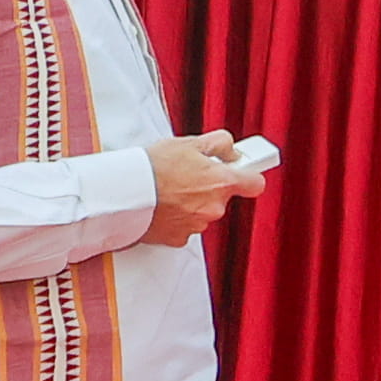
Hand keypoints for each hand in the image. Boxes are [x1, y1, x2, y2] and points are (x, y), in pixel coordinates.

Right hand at [142, 134, 273, 247]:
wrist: (125, 193)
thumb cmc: (154, 166)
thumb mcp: (189, 142)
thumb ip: (219, 144)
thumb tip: (231, 150)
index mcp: (222, 182)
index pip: (255, 184)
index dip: (249, 176)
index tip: (243, 171)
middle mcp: (214, 207)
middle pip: (222, 197)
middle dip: (209, 187)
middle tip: (187, 175)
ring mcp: (197, 225)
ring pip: (202, 212)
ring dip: (191, 203)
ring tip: (169, 189)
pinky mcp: (179, 238)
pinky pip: (184, 226)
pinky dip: (176, 218)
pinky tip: (163, 205)